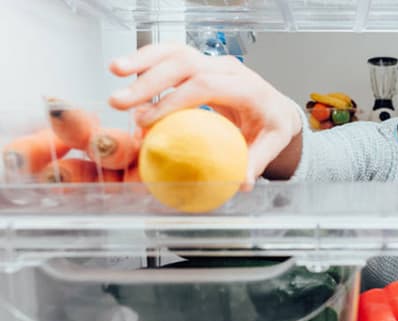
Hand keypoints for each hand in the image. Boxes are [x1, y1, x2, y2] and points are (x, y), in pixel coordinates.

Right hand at [108, 43, 301, 184]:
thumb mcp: (272, 144)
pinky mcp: (201, 64)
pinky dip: (148, 60)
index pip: (206, 86)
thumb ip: (256, 162)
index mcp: (247, 88)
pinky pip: (172, 55)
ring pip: (176, 52)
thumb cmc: (271, 126)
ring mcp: (214, 63)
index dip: (174, 100)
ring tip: (114, 71)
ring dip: (143, 60)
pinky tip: (125, 70)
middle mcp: (229, 69)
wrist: (275, 108)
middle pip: (186, 64)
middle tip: (121, 102)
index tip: (148, 120)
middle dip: (150, 80)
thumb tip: (242, 183)